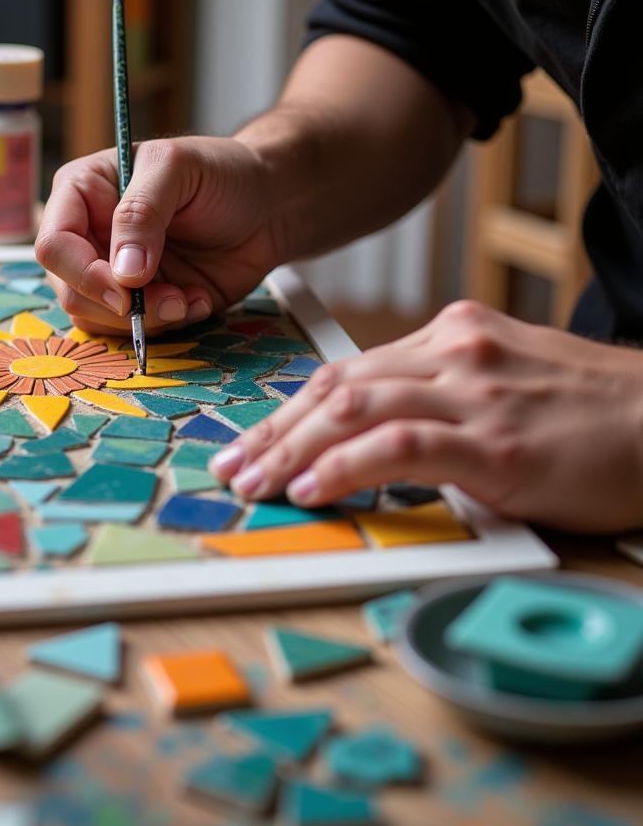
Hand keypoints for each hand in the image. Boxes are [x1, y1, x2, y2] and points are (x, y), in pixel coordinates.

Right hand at [35, 137, 285, 334]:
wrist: (269, 205)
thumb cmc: (222, 172)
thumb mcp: (179, 170)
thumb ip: (143, 211)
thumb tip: (123, 272)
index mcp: (83, 193)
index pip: (54, 244)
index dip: (83, 273)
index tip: (127, 289)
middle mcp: (90, 236)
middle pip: (69, 290)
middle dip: (119, 306)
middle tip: (170, 299)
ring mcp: (115, 273)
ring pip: (97, 319)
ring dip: (146, 320)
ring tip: (188, 298)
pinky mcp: (144, 302)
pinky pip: (135, 332)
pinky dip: (169, 326)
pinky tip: (198, 300)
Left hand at [208, 300, 642, 532]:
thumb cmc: (592, 415)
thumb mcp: (505, 385)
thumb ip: (439, 401)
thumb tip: (370, 441)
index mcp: (451, 337)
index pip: (346, 371)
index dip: (288, 411)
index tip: (252, 441)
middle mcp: (454, 352)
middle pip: (335, 386)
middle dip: (273, 431)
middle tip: (233, 467)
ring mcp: (474, 392)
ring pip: (353, 409)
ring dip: (291, 450)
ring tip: (255, 484)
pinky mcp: (496, 441)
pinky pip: (398, 445)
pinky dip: (345, 467)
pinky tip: (311, 488)